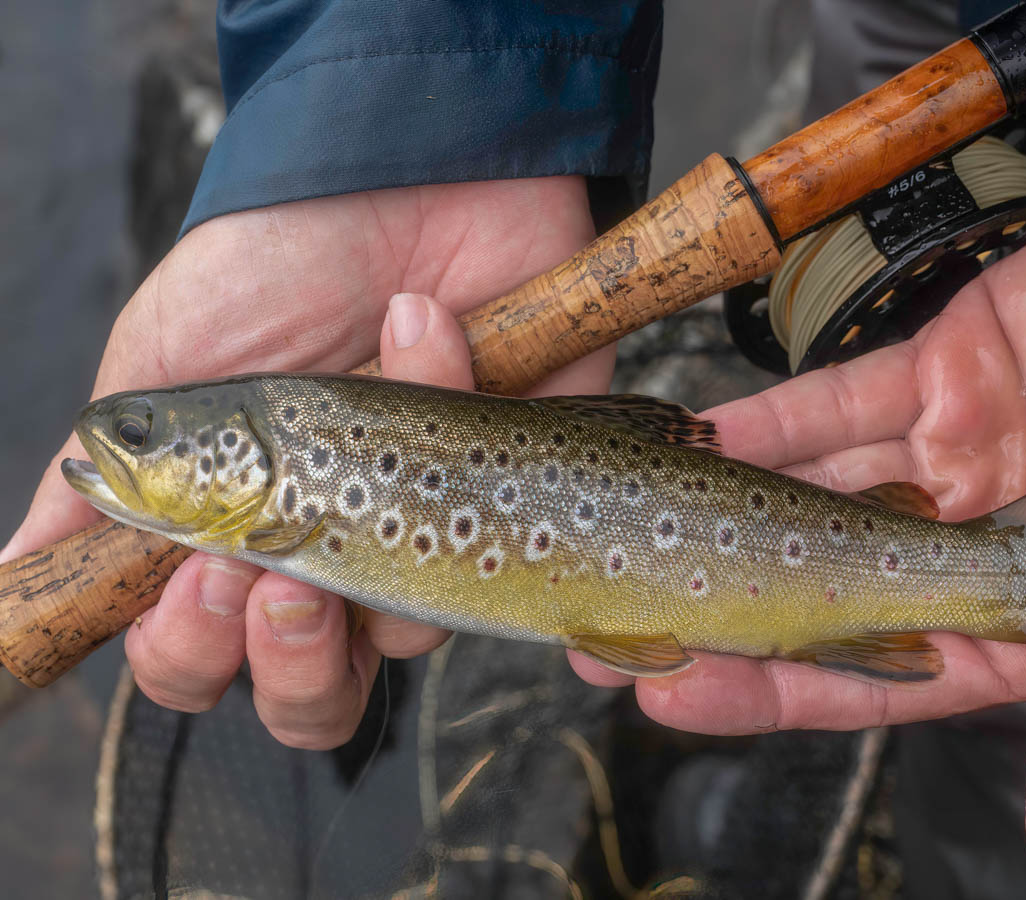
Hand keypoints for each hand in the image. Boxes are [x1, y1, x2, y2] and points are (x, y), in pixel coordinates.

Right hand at [1, 177, 612, 748]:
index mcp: (240, 530)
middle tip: (283, 576)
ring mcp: (433, 524)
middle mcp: (335, 548)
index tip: (203, 576)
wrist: (404, 173)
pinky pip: (526, 562)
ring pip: (410, 642)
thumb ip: (104, 473)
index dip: (193, 649)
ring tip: (377, 449)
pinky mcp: (520, 486)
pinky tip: (454, 378)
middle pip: (313, 692)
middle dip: (290, 661)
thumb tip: (13, 570)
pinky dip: (496, 485)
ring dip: (389, 562)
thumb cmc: (275, 261)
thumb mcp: (168, 359)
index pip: (205, 655)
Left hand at [571, 182, 1025, 872]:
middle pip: (811, 588)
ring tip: (622, 540)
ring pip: (807, 495)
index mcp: (1009, 616)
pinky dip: (768, 423)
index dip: (767, 688)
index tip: (672, 693)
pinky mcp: (938, 374)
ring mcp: (943, 458)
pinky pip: (834, 404)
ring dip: (715, 516)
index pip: (863, 670)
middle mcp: (957, 543)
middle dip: (712, 612)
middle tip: (607, 635)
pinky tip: (696, 441)